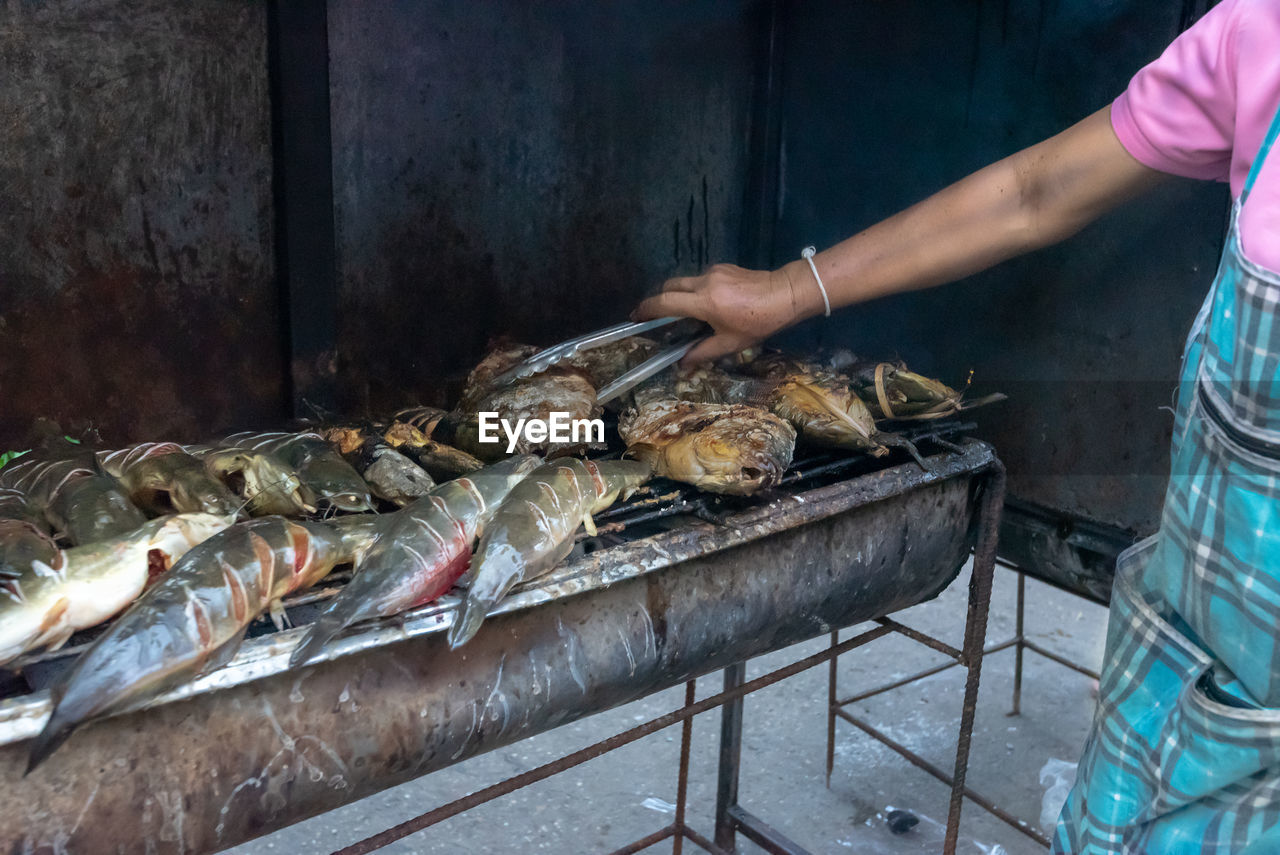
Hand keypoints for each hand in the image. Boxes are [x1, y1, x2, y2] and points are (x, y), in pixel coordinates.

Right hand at [632, 261, 823, 363]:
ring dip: (678, 295)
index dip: (647, 309)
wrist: (786, 293)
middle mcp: (704, 282)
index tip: (635, 317)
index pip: (666, 302)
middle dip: (659, 300)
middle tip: (653, 316)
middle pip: (670, 286)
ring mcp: (714, 272)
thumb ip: (702, 352)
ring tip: (682, 314)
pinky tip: (707, 305)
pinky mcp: (723, 267)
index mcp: (704, 302)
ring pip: (685, 281)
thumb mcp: (731, 342)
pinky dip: (696, 291)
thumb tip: (682, 365)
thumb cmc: (760, 322)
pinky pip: (701, 279)